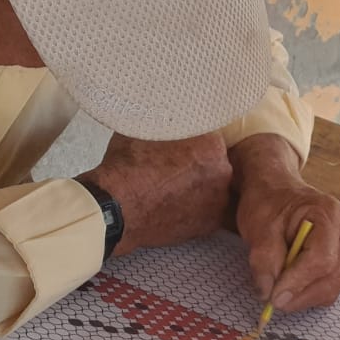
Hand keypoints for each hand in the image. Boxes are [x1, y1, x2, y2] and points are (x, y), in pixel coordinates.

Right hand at [81, 132, 232, 257]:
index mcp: (212, 145)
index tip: (183, 147)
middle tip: (176, 169)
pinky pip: (207, 211)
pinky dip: (195, 209)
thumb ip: (169, 122)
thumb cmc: (128, 167)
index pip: (213, 138)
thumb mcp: (147, 126)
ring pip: (214, 189)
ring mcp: (218, 201)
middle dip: (200, 165)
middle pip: (217, 163)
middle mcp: (223, 173)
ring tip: (172, 189)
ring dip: (200, 188)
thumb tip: (168, 115)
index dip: (196, 143)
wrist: (116, 208)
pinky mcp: (209, 224)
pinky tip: (174, 205)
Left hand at [232, 134, 339, 311]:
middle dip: (298, 294)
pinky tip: (291, 280)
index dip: (297, 282)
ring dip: (301, 295)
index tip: (273, 298)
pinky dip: (307, 292)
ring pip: (330, 288)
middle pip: (329, 278)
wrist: (279, 192)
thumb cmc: (270, 203)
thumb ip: (264, 260)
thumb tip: (268, 293)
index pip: (321, 259)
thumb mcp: (258, 226)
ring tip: (278, 284)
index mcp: (330, 214)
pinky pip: (329, 287)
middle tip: (270, 299)